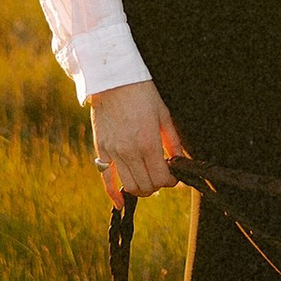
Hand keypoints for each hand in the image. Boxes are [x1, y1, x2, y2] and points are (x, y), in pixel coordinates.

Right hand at [90, 79, 181, 197]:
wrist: (113, 78)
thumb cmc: (143, 93)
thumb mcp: (164, 115)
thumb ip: (172, 141)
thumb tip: (180, 161)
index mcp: (148, 143)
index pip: (162, 178)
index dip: (171, 181)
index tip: (174, 176)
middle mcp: (130, 152)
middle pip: (146, 186)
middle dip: (157, 186)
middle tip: (162, 177)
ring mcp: (113, 152)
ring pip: (129, 185)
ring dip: (141, 189)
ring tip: (147, 181)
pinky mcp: (100, 149)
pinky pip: (105, 178)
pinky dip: (113, 193)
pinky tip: (120, 202)